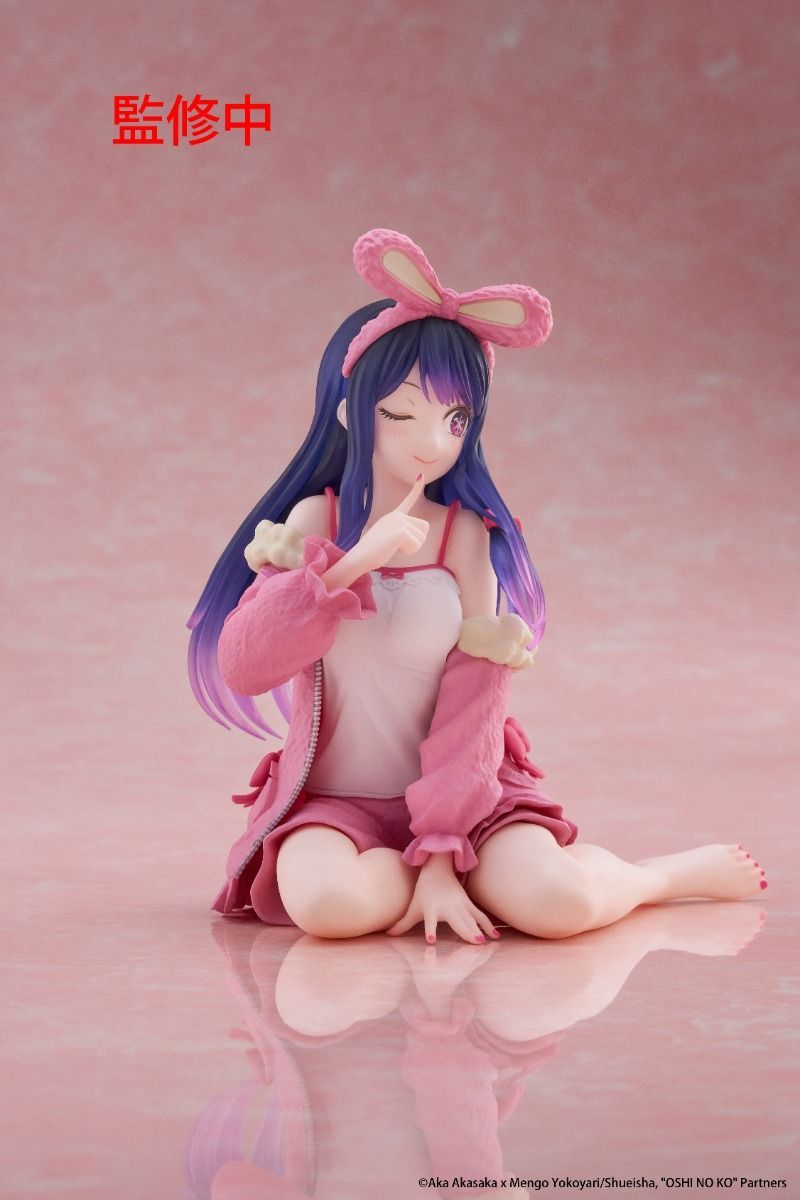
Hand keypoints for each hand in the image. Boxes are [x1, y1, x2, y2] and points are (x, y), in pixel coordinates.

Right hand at [321, 474, 428, 591]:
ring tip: (394, 547)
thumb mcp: (387, 538)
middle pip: (425, 528)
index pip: (408, 501)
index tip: (421, 475)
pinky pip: (417, 545)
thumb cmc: (372, 552)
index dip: (416, 489)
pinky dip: (409, 551)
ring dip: (412, 547)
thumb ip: (399, 534)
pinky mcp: (401, 531)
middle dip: (417, 540)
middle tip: (398, 545)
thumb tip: (409, 537)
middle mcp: (397, 516)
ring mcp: (399, 521)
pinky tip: (395, 549)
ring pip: (422, 537)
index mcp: (393, 516)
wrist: (359, 557)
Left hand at [387, 853, 498, 944]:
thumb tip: (387, 935)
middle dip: (465, 932)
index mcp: (430, 909)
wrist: (437, 869)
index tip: (431, 940)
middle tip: (474, 945)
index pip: (429, 921)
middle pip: (457, 921)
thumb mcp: (412, 908)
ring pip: (470, 919)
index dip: (430, 930)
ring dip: (477, 930)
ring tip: (484, 943)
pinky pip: (479, 916)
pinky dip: (487, 925)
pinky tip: (495, 936)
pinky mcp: (468, 903)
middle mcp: (446, 907)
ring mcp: (459, 905)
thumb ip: (402, 924)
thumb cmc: (423, 892)